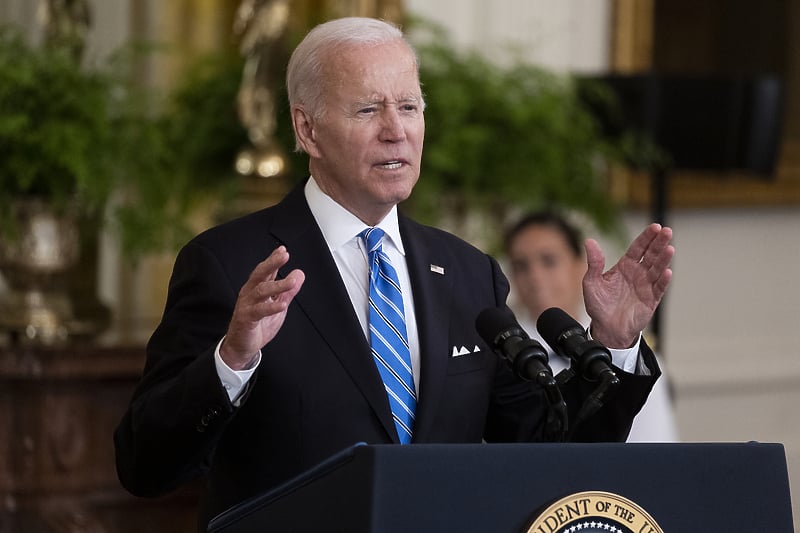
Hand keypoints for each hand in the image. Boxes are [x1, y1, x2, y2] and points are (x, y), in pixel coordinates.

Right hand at [220, 246, 304, 369]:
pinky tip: (281, 305)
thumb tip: (299, 274)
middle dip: (272, 263)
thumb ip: (288, 291)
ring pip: (261, 291)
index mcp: (257, 289)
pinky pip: (259, 311)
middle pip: (260, 274)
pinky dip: (271, 307)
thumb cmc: (258, 325)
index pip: (266, 271)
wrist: (242, 346)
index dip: (274, 259)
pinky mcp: (246, 318)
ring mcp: (247, 305)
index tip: (283, 250)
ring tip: (291, 282)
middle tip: (284, 255)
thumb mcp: (277, 306)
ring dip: (277, 285)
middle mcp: (250, 293)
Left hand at [582, 224, 673, 348]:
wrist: (606, 328)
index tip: (655, 227)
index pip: (638, 248)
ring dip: (664, 259)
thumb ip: (594, 262)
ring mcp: (646, 286)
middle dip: (659, 243)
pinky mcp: (651, 300)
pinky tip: (666, 271)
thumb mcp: (592, 282)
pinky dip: (663, 280)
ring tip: (669, 249)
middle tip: (667, 231)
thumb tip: (589, 241)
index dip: (646, 237)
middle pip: (651, 254)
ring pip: (657, 269)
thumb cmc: (599, 305)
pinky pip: (659, 288)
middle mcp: (638, 273)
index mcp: (625, 266)